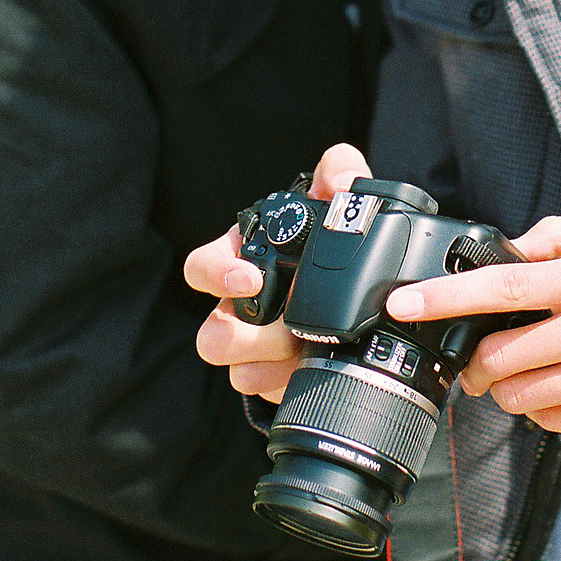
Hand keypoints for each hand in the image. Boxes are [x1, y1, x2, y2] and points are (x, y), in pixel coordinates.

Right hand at [186, 143, 371, 403]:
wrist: (360, 291)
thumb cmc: (328, 238)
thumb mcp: (337, 201)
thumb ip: (340, 171)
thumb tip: (343, 181)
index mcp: (243, 259)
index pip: (201, 268)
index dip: (217, 274)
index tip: (250, 279)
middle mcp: (237, 305)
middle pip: (211, 334)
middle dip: (248, 337)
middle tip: (290, 328)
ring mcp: (251, 344)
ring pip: (231, 367)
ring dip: (265, 362)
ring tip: (301, 350)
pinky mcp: (270, 374)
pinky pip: (261, 388)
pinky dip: (283, 383)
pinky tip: (307, 370)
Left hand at [386, 216, 560, 445]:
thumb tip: (508, 247)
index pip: (505, 285)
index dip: (446, 298)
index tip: (404, 303)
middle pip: (500, 356)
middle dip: (477, 361)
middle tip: (483, 357)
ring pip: (520, 397)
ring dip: (512, 387)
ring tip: (538, 370)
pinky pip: (554, 424)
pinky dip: (550, 409)